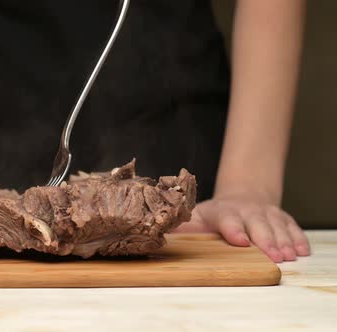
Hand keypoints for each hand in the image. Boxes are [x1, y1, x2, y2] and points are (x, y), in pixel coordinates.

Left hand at [174, 193, 309, 262]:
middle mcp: (246, 211)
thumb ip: (180, 227)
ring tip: (288, 256)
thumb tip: (158, 234)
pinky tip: (301, 250)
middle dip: (265, 240)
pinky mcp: (281, 218)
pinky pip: (292, 227)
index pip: (228, 219)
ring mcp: (266, 213)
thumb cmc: (214, 214)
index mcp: (222, 211)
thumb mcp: (195, 216)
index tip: (240, 241)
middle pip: (257, 225)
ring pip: (276, 226)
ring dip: (283, 241)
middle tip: (273, 256)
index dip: (234, 229)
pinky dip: (298, 238)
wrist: (242, 196)